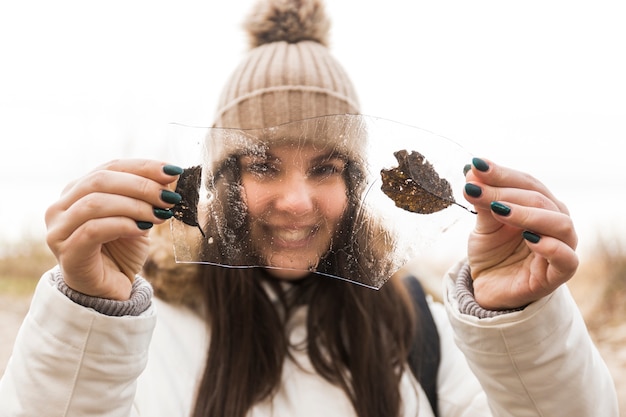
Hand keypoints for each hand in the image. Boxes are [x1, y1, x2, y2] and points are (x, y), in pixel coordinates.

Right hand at [45, 160, 182, 299]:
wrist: (109, 290)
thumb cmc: (120, 252)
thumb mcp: (138, 218)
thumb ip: (147, 199)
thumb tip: (171, 177)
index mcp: (77, 191)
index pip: (110, 167)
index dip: (143, 167)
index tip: (172, 171)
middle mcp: (61, 207)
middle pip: (100, 180)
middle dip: (140, 185)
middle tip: (168, 197)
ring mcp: (60, 230)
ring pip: (95, 202)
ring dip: (134, 205)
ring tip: (160, 214)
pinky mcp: (67, 252)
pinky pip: (94, 230)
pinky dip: (123, 225)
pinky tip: (143, 228)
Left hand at [463, 158, 577, 309]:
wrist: (490, 288)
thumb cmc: (493, 253)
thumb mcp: (484, 224)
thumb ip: (483, 201)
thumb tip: (471, 170)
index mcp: (541, 205)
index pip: (527, 182)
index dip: (502, 173)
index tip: (476, 165)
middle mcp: (556, 222)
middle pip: (540, 199)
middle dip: (505, 192)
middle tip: (475, 189)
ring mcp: (562, 247)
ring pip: (559, 224)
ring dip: (526, 213)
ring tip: (498, 210)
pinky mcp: (559, 274)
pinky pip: (566, 258)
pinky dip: (550, 246)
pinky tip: (528, 237)